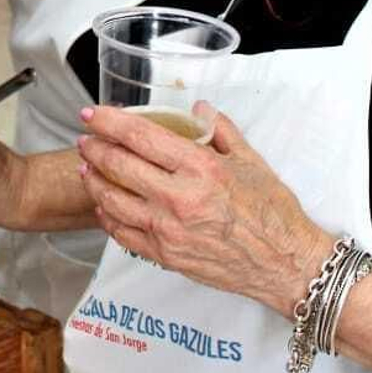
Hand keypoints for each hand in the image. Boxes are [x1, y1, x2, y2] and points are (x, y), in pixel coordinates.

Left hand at [77, 103, 333, 315]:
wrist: (286, 264)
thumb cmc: (273, 212)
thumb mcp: (251, 160)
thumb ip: (220, 130)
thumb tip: (198, 108)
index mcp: (200, 168)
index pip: (141, 137)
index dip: (109, 122)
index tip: (91, 114)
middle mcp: (179, 198)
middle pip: (119, 166)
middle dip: (94, 148)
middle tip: (85, 139)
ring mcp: (169, 231)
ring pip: (113, 200)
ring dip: (94, 181)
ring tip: (86, 168)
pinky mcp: (166, 256)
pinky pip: (124, 234)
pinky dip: (108, 216)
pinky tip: (103, 205)